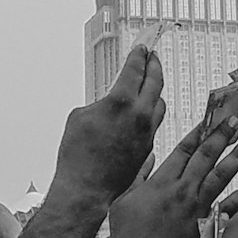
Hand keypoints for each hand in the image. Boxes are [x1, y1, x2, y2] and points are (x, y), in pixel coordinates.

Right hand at [53, 44, 165, 209]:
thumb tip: (108, 102)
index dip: (139, 55)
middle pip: (154, 82)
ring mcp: (147, 133)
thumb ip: (99, 103)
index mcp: (121, 101)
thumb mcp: (79, 117)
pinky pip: (155, 123)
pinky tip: (146, 110)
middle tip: (152, 58)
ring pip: (159, 103)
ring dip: (156, 89)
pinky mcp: (147, 148)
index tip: (141, 48)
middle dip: (153, 66)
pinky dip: (152, 111)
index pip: (136, 69)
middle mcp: (139, 115)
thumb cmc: (77, 155)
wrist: (86, 190)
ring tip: (151, 82)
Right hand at [105, 115, 237, 237]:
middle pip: (205, 156)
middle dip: (220, 135)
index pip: (183, 149)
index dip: (198, 132)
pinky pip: (224, 210)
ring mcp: (194, 209)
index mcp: (160, 181)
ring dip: (235, 158)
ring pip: (219, 177)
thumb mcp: (124, 200)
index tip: (210, 118)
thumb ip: (139, 176)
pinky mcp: (203, 229)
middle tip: (235, 119)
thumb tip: (149, 156)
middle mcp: (181, 191)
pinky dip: (235, 202)